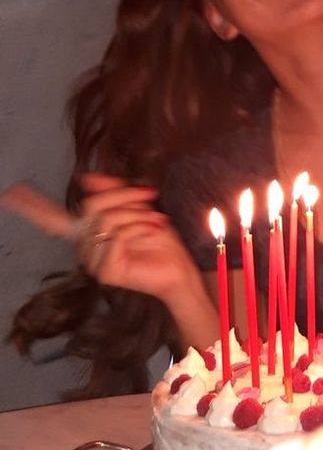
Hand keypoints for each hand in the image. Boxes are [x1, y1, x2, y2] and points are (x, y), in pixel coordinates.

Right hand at [1, 175, 198, 307]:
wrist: (179, 266)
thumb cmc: (158, 238)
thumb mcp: (137, 206)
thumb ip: (113, 191)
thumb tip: (86, 177)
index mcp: (87, 231)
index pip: (51, 219)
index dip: (30, 206)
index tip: (9, 193)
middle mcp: (84, 247)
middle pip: (92, 204)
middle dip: (125, 195)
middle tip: (149, 196)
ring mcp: (93, 261)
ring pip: (108, 218)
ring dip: (139, 214)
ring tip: (156, 221)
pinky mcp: (106, 271)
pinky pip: (118, 234)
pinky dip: (141, 227)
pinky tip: (153, 232)